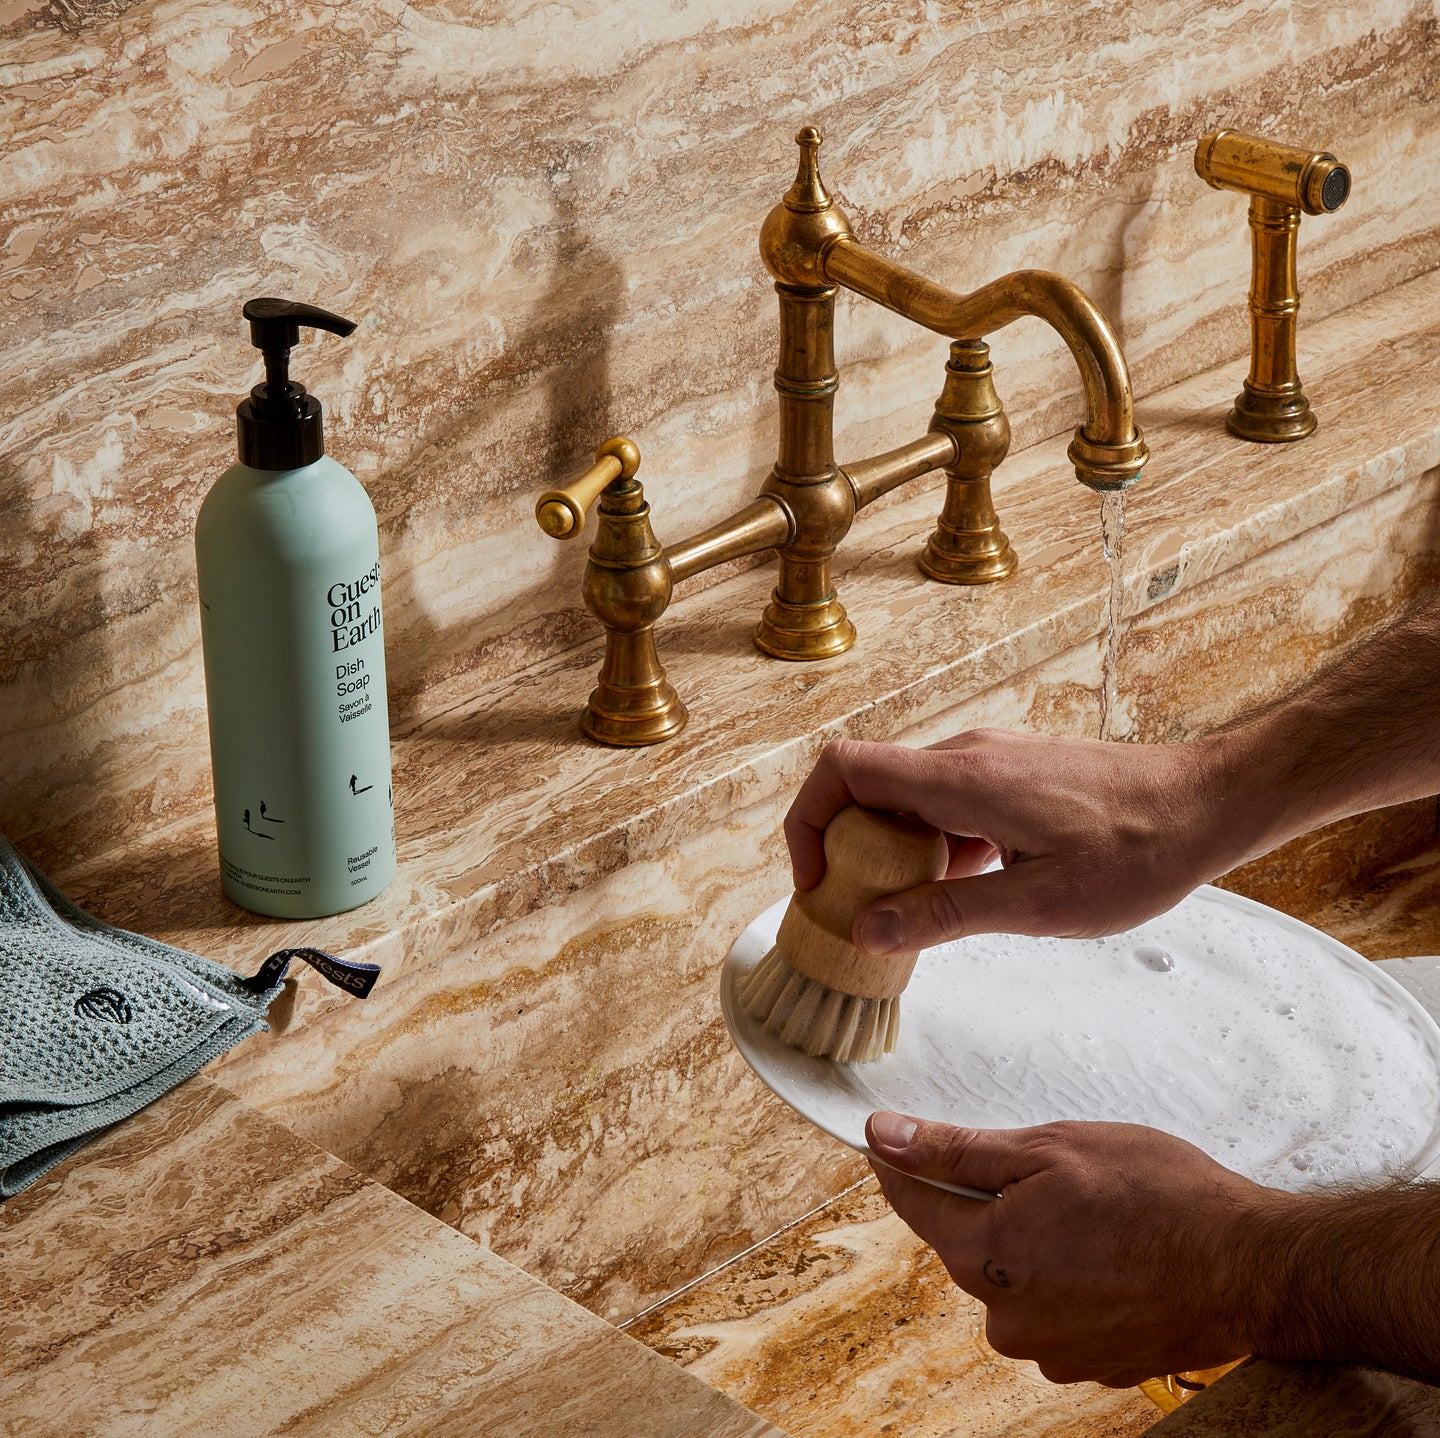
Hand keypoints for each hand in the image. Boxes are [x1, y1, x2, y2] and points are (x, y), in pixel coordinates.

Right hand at [784, 732, 1238, 951]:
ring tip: (913, 914)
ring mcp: (989, 761)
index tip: (818, 881)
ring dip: (892, 852)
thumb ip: (945, 913)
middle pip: (866, 788)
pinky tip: (966, 890)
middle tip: (861, 914)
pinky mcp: (1011, 774)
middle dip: (847, 850)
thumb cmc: (1137, 852)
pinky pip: (945, 803)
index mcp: (961, 779)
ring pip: (906, 799)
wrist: (1208, 804)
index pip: (844, 768)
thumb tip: (866, 929)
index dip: (809, 820)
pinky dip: (932, 846)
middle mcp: (965, 757)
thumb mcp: (1038, 905)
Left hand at [865, 1112, 1278, 1384]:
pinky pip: (1055, 1309)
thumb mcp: (1052, 1148)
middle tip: (1051, 1171)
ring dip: (1037, 1243)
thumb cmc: (1159, 1196)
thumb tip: (883, 1135)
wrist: (1252, 1267)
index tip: (892, 1137)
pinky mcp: (1089, 1365)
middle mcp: (1005, 1315)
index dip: (900, 1162)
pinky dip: (1073, 1279)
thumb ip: (958, 1149)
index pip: (913, 1202)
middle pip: (968, 1241)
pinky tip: (1115, 1255)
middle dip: (993, 1201)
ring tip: (1097, 1216)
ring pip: (1014, 1277)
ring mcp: (1049, 1348)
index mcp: (987, 1253)